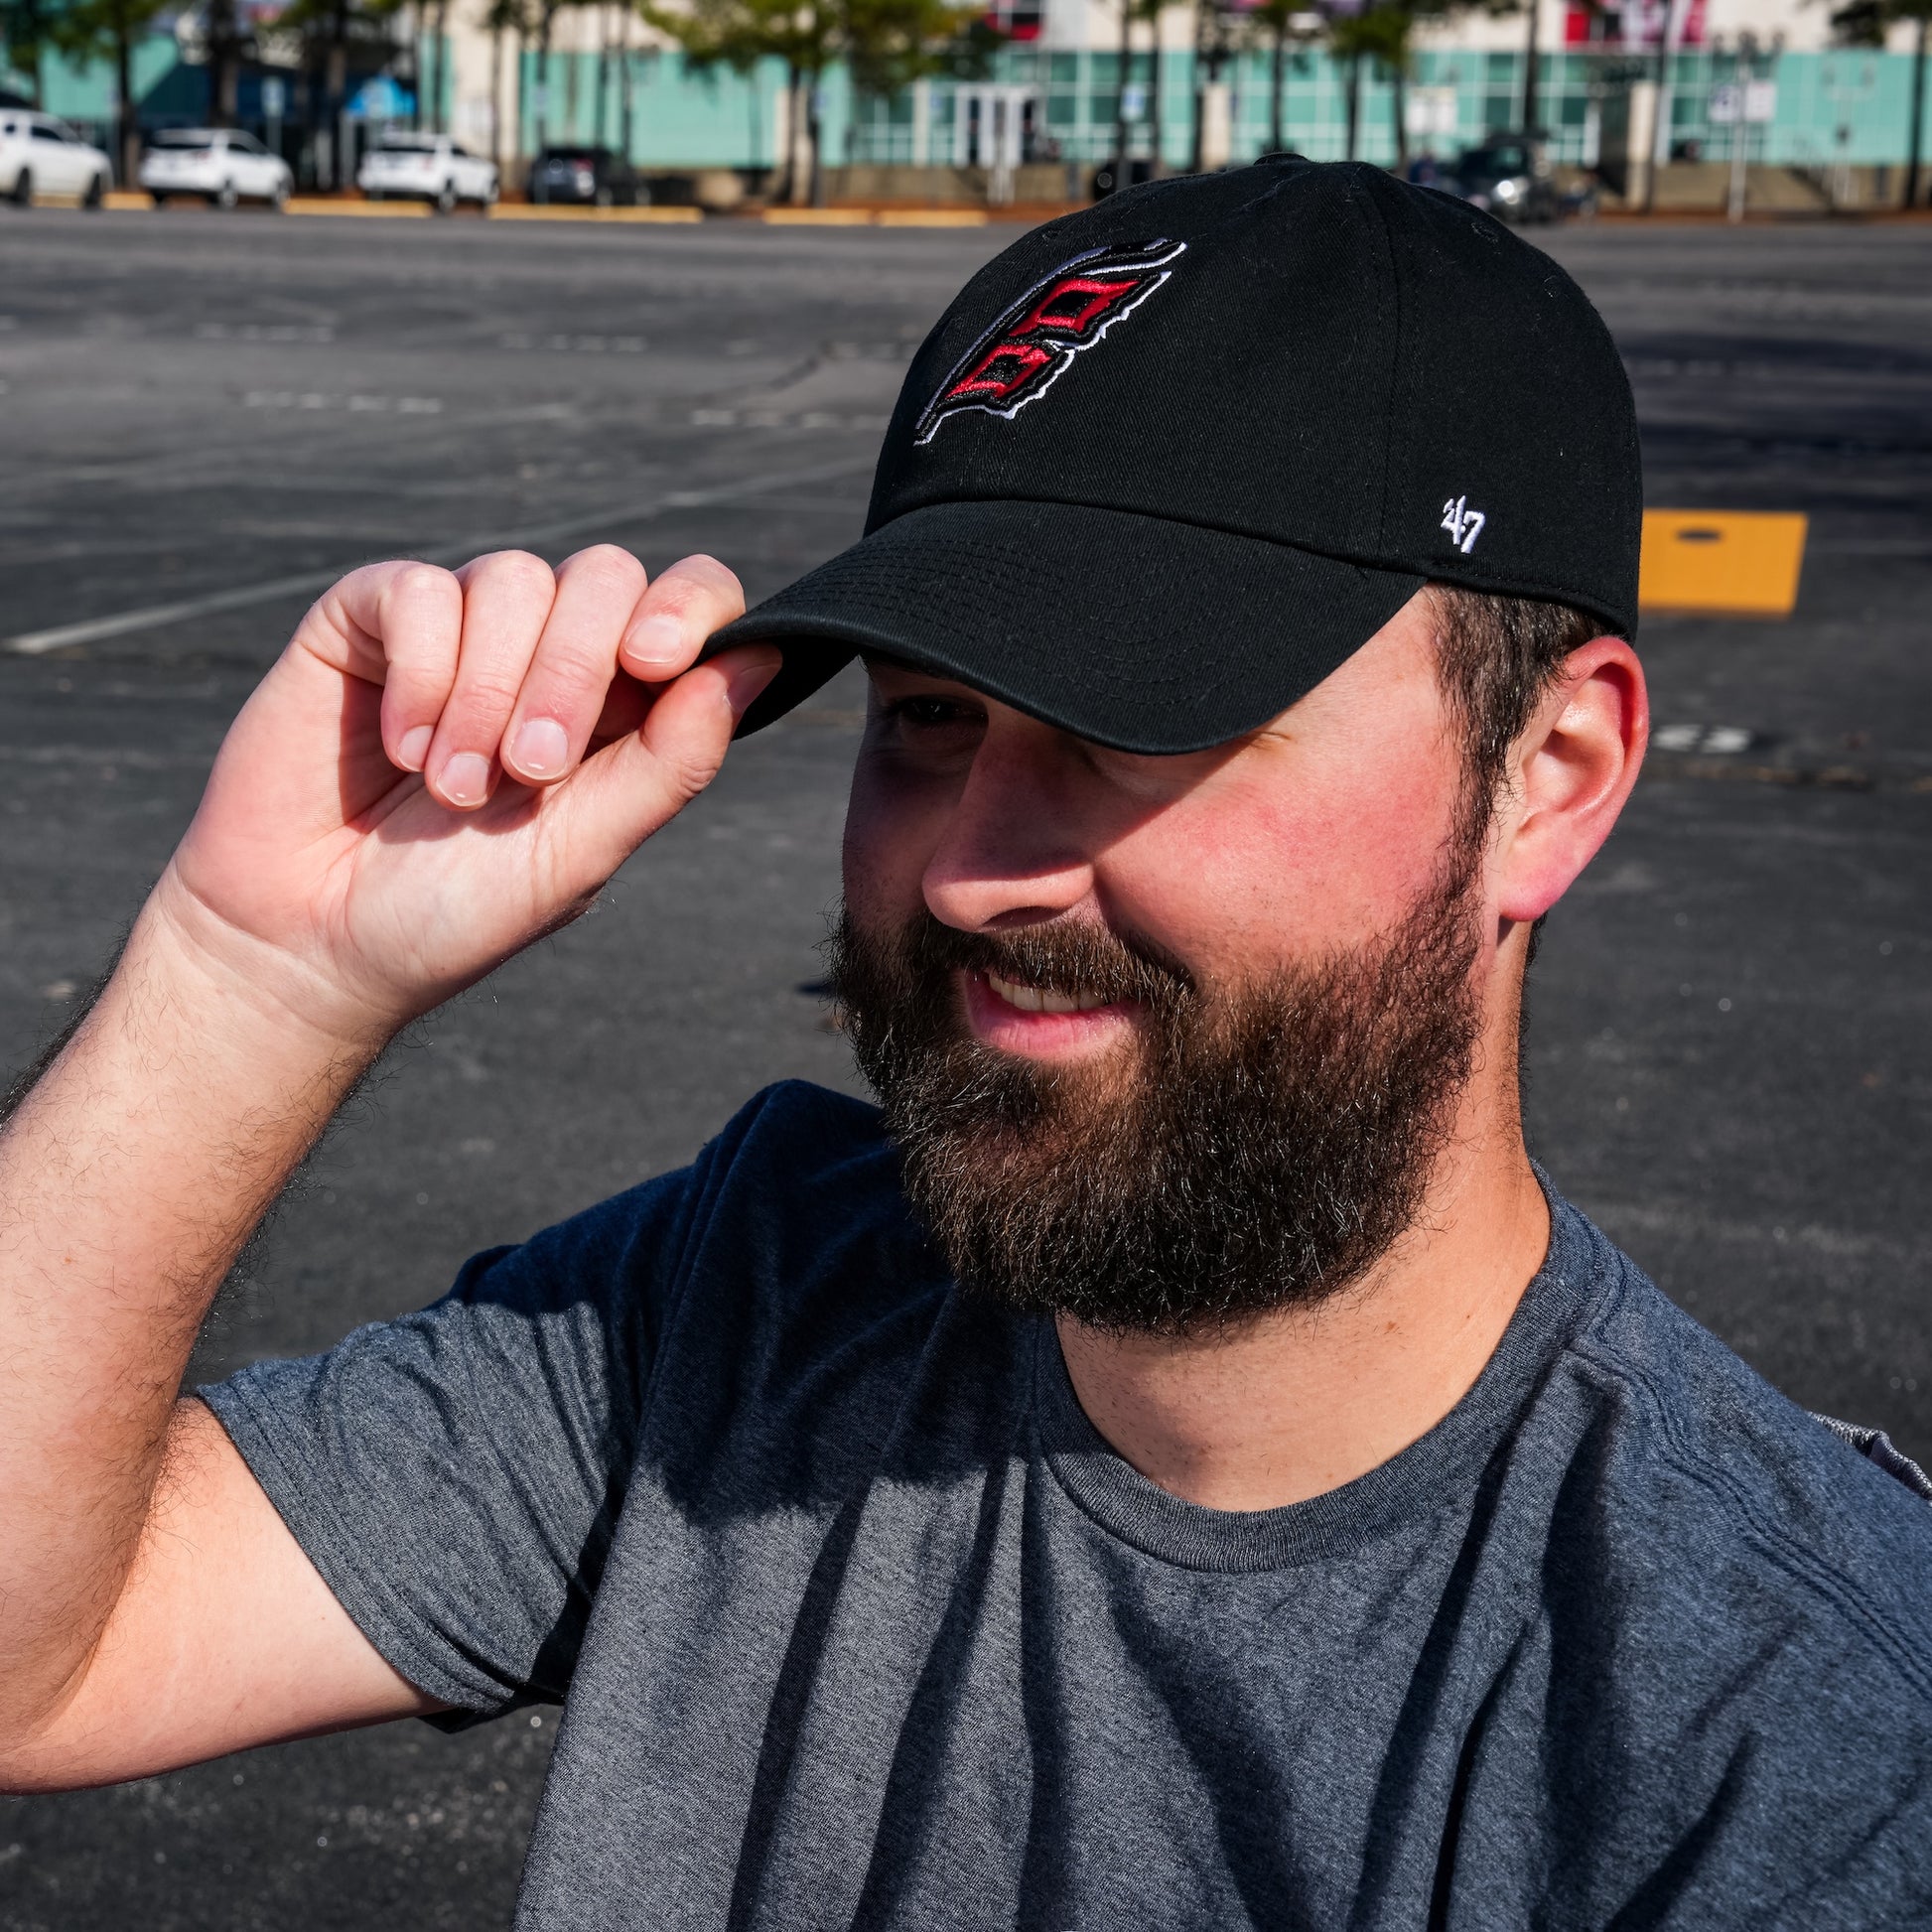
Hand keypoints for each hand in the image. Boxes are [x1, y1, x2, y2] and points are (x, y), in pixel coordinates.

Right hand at [158, 545, 777, 1043]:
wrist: (313, 943)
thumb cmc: (457, 909)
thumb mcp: (583, 849)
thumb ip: (671, 760)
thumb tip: (761, 658)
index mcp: (619, 705)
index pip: (686, 604)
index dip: (688, 607)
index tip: (657, 660)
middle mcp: (546, 652)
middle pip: (604, 577)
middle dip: (572, 672)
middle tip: (530, 772)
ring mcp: (458, 629)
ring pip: (512, 578)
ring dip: (488, 694)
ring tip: (454, 789)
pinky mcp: (368, 620)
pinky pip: (419, 590)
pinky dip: (419, 673)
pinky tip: (400, 749)